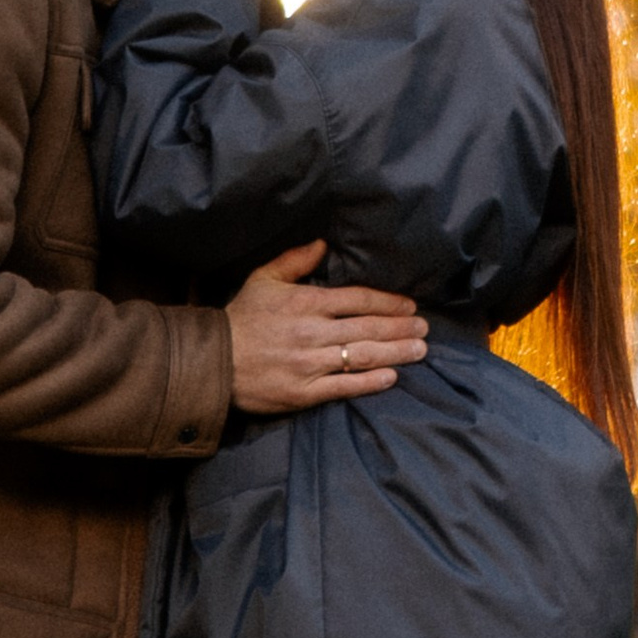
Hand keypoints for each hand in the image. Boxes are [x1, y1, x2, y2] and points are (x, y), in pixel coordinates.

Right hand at [226, 242, 426, 412]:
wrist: (213, 361)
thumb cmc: (241, 318)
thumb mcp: (263, 279)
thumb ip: (295, 260)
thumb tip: (323, 244)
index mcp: (306, 303)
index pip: (358, 300)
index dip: (388, 303)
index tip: (409, 305)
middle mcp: (313, 333)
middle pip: (367, 329)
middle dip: (400, 328)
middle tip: (424, 328)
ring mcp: (310, 364)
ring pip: (362, 356)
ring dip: (395, 352)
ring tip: (419, 350)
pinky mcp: (304, 393)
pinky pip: (344, 386)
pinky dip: (370, 382)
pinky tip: (392, 377)